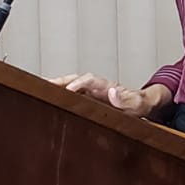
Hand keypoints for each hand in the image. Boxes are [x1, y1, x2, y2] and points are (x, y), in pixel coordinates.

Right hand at [46, 73, 169, 118]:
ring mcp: (92, 92)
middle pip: (75, 79)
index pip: (89, 80)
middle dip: (60, 81)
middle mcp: (97, 86)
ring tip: (39, 90)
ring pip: (71, 85)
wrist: (144, 105)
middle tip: (44, 85)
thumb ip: (128, 100)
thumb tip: (112, 93)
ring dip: (56, 86)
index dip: (78, 83)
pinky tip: (49, 100)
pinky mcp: (89, 99)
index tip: (68, 90)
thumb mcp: (138, 104)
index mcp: (107, 85)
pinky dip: (60, 94)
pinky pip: (72, 95)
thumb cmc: (141, 104)